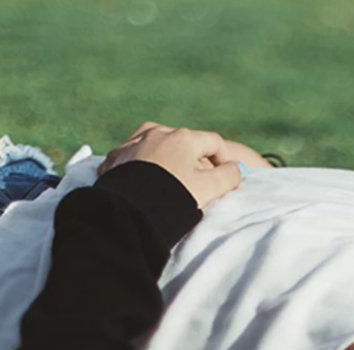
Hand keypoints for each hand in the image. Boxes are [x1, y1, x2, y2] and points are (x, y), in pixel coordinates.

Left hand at [97, 122, 263, 208]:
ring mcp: (133, 143)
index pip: (213, 142)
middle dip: (193, 159)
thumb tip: (238, 169)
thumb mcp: (208, 189)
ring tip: (169, 178)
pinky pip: (133, 156)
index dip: (225, 160)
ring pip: (156, 144)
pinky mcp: (115, 158)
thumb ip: (228, 177)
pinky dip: (141, 165)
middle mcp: (157, 133)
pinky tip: (144, 181)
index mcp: (183, 138)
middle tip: (199, 182)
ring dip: (165, 157)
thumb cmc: (172, 199)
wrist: (128, 213)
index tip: (227, 177)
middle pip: (184, 142)